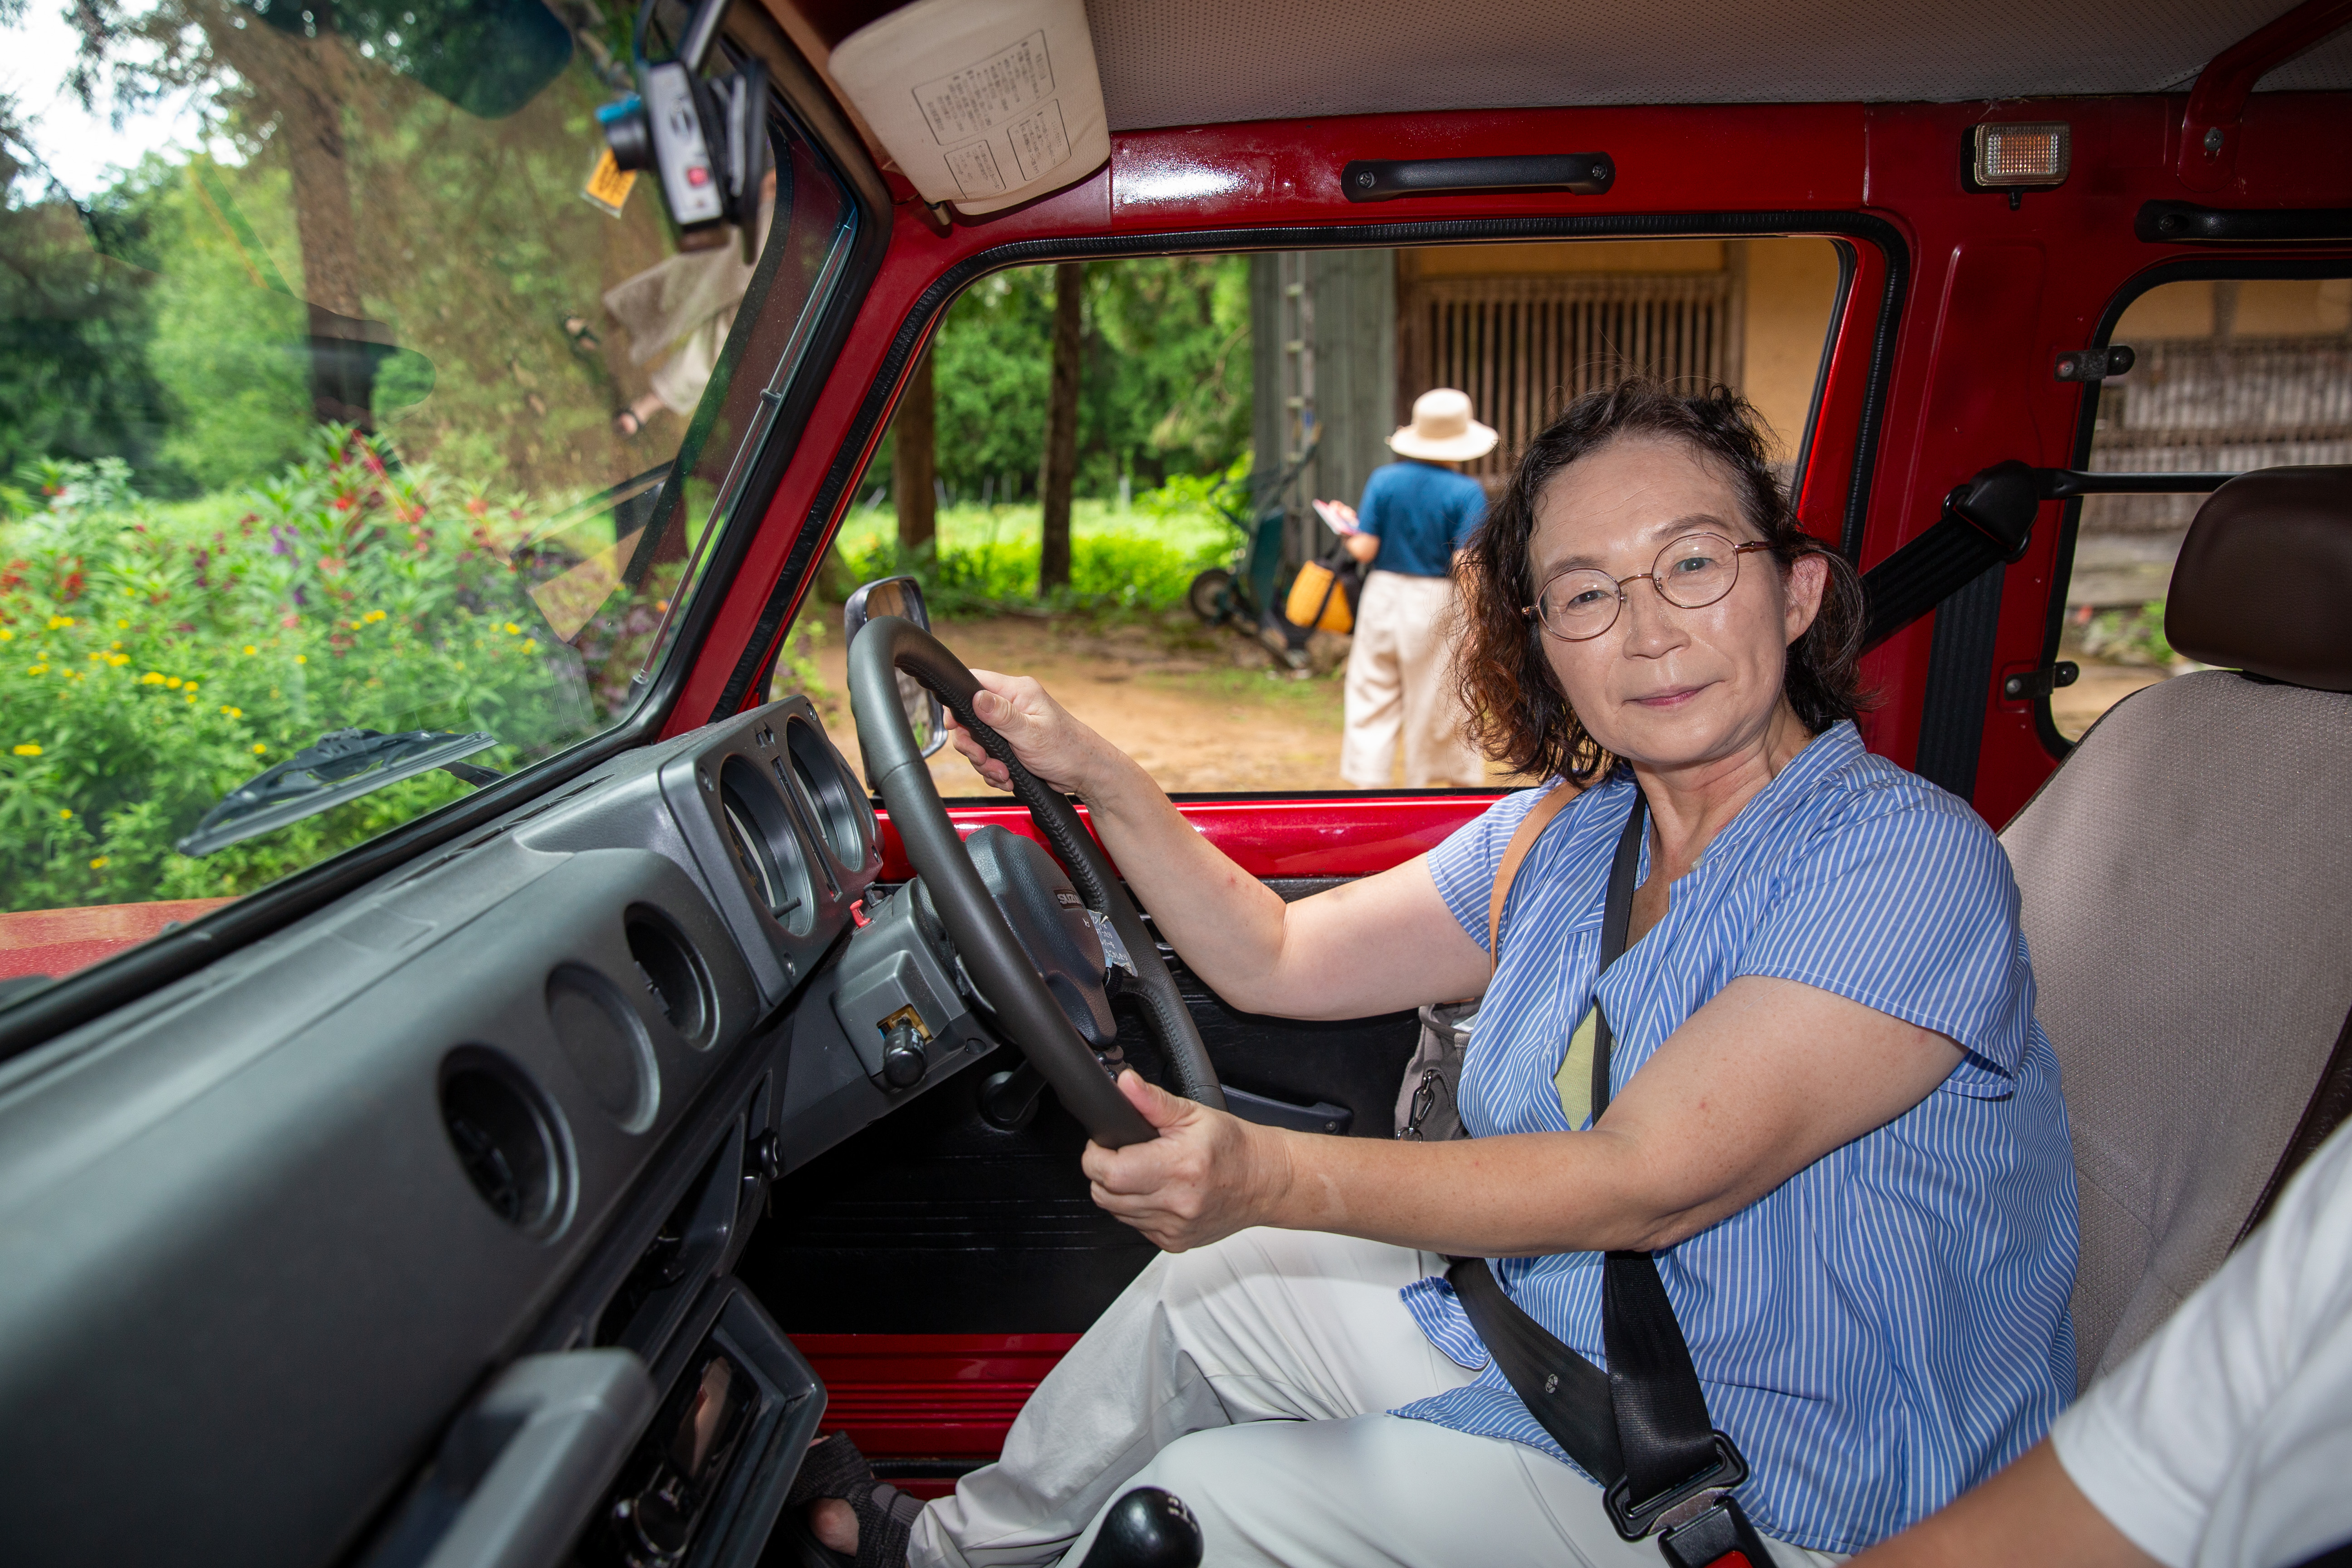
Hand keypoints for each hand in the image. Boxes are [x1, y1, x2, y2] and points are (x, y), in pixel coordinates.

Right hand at [945, 669, 1110, 795]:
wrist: (1085, 773)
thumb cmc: (1066, 750)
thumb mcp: (1030, 733)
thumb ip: (1001, 715)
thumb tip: (976, 696)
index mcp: (1018, 691)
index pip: (975, 681)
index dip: (958, 702)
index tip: (954, 725)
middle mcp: (1013, 705)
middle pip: (971, 718)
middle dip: (974, 745)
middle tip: (984, 760)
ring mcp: (1012, 726)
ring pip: (979, 741)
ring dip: (986, 763)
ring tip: (1003, 774)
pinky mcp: (1012, 744)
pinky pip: (990, 756)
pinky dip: (995, 771)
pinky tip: (1008, 777)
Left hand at [1081, 1072, 1294, 1251]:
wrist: (1265, 1182)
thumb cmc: (1233, 1147)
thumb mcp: (1194, 1114)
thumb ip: (1153, 1101)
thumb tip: (1125, 1083)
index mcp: (1178, 1167)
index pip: (1111, 1172)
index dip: (1096, 1155)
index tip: (1103, 1143)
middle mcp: (1176, 1202)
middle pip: (1105, 1195)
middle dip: (1102, 1173)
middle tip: (1121, 1155)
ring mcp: (1174, 1227)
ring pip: (1116, 1213)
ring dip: (1118, 1192)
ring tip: (1141, 1171)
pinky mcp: (1174, 1242)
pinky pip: (1135, 1226)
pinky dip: (1136, 1209)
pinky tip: (1155, 1192)